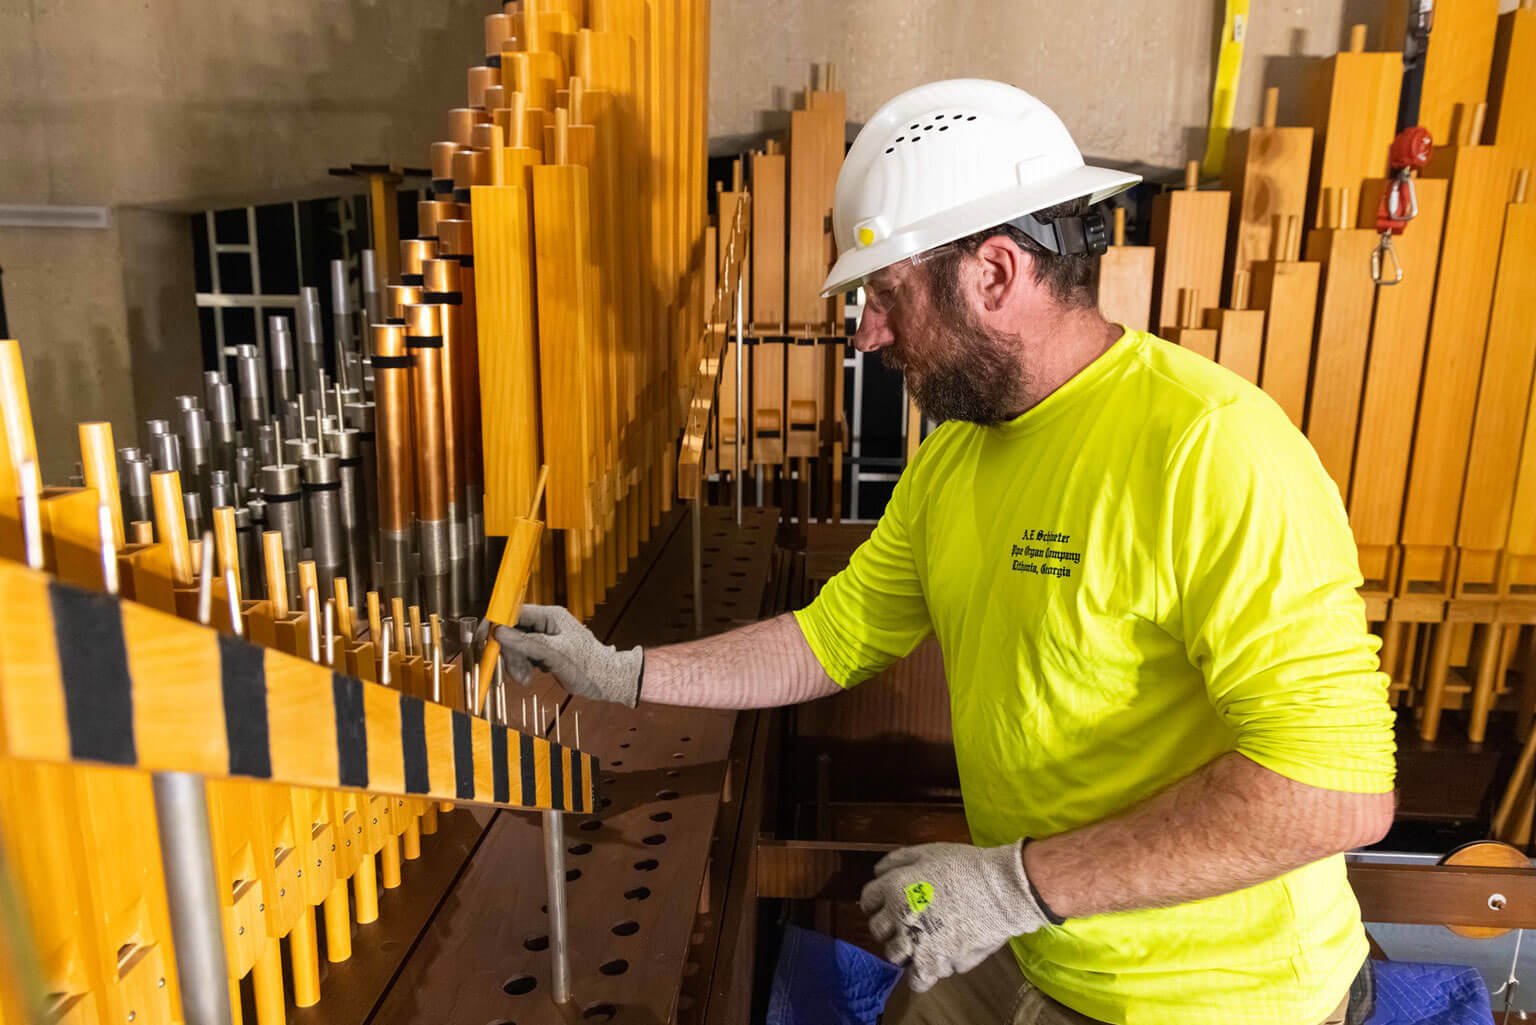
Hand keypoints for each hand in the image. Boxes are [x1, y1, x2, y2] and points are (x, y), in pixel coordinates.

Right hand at [489, 605, 643, 706]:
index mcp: (550, 615)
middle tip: (516, 673)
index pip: (514, 611)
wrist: (608, 681)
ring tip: (526, 679)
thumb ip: (527, 643)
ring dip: (516, 663)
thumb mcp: (555, 654)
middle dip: (509, 652)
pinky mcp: (545, 650)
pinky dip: (523, 666)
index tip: (484, 640)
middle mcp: (546, 623)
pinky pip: (524, 654)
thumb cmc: (589, 666)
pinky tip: (532, 676)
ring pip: (516, 645)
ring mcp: (545, 636)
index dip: (496, 623)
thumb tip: (498, 631)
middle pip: (512, 630)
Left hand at [860, 841, 1050, 991]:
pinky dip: (920, 975)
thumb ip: (898, 860)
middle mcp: (898, 917)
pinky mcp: (935, 963)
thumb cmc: (966, 867)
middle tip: (907, 922)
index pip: (867, 900)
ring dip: (903, 949)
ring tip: (921, 942)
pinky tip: (930, 964)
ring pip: (893, 955)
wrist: (1000, 891)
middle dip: (888, 925)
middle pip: (877, 929)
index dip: (877, 902)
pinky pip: (916, 980)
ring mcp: (915, 943)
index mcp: (894, 887)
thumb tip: (878, 872)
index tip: (888, 904)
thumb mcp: (928, 851)